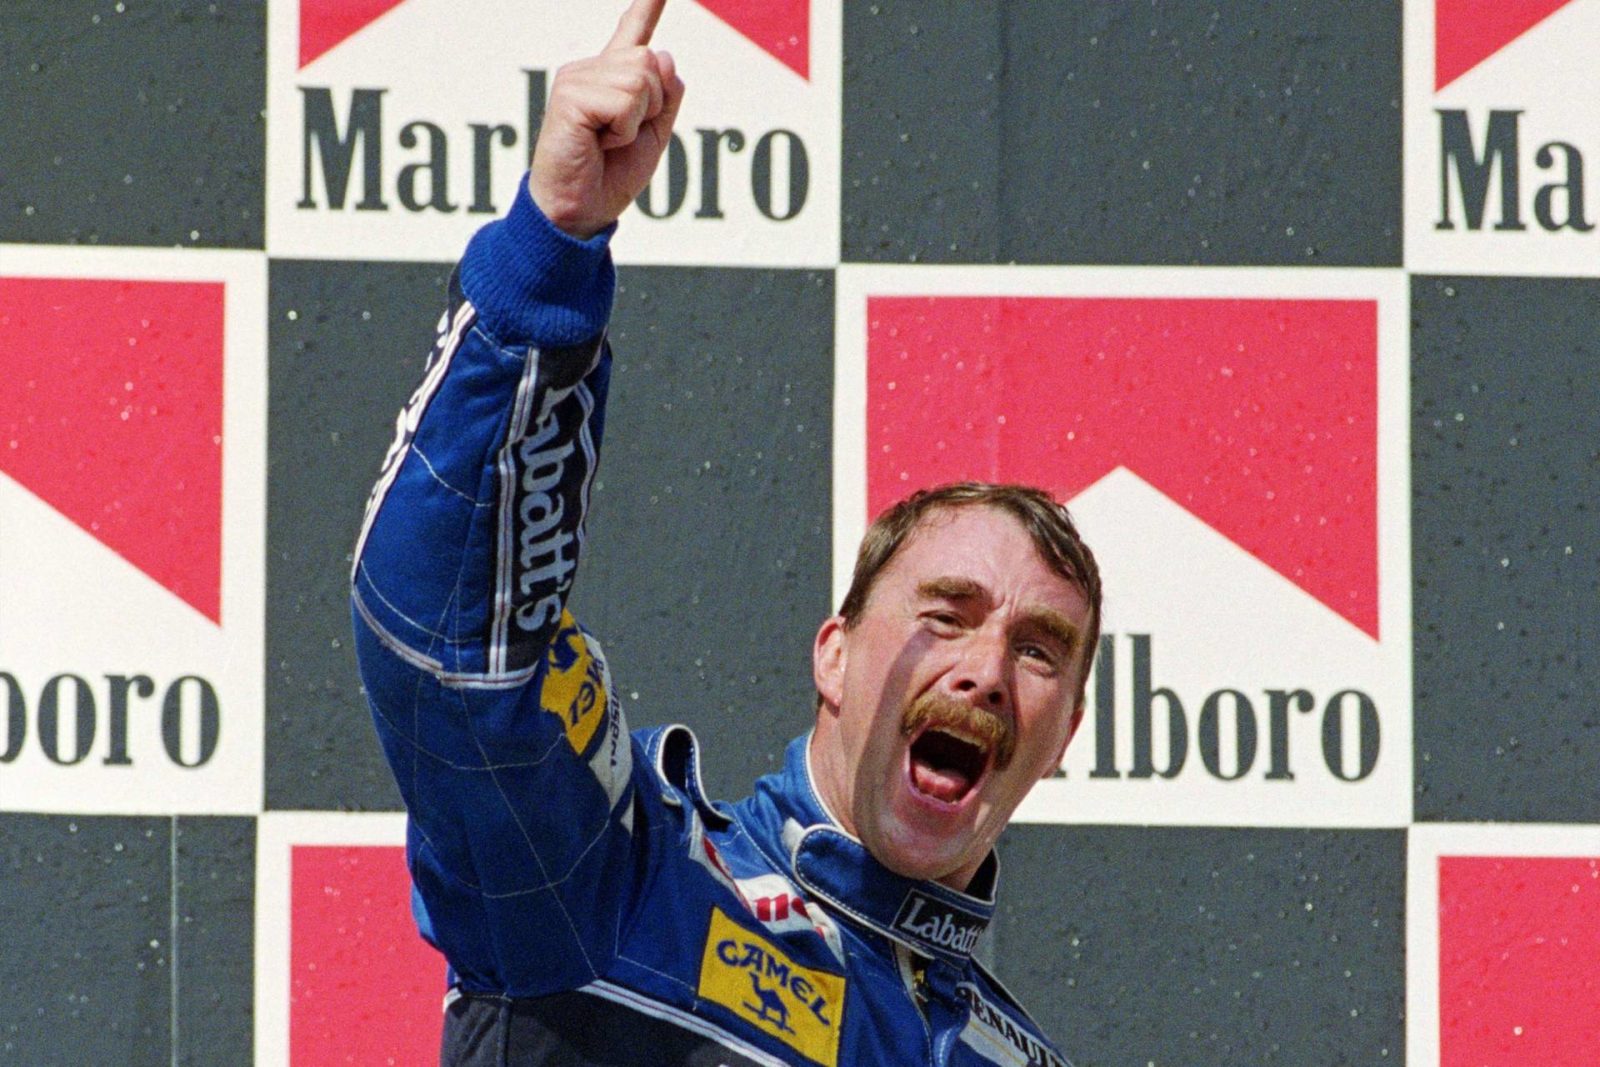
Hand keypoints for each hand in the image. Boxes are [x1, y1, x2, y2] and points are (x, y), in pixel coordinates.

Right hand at [529, 0, 685, 238]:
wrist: (580, 211)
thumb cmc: (611, 176)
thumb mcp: (654, 135)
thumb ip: (666, 95)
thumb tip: (661, 53)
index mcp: (612, 79)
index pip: (632, 34)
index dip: (646, 8)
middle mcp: (591, 71)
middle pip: (651, 61)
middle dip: (652, 106)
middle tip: (620, 136)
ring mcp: (577, 79)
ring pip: (640, 80)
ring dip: (636, 121)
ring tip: (607, 141)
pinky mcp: (569, 95)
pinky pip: (624, 101)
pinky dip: (623, 130)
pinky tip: (598, 143)